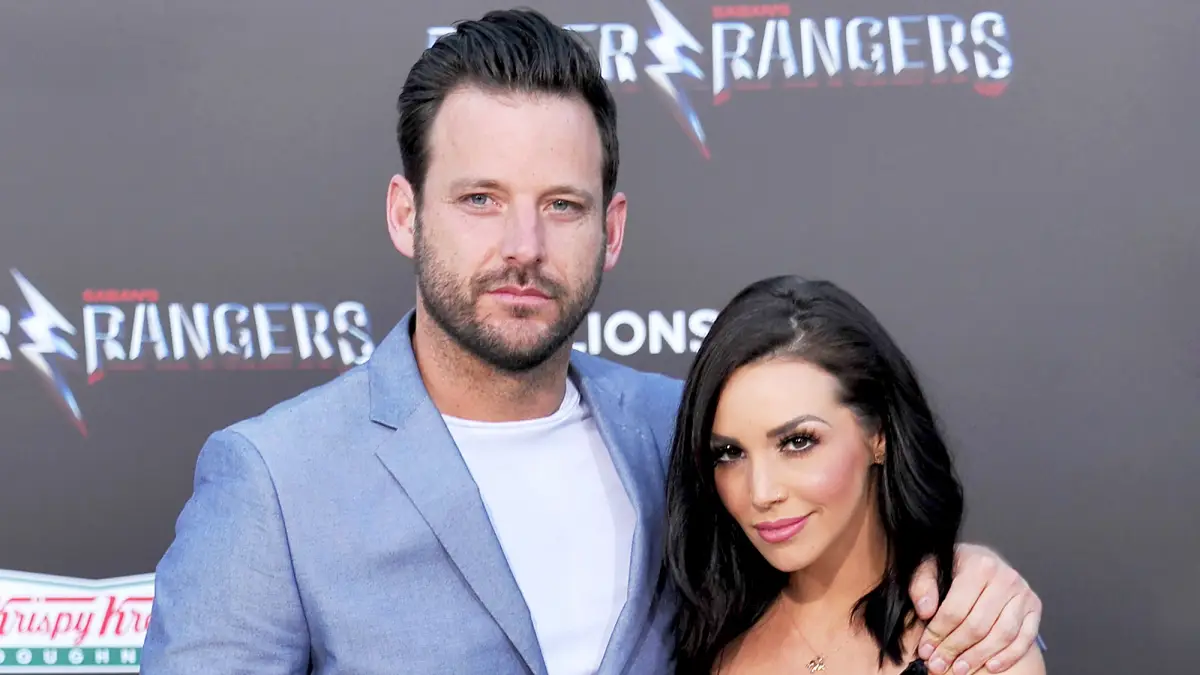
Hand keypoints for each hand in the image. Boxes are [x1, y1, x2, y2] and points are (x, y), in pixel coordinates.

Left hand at [908, 543, 1041, 673]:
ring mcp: (1023, 593)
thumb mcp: (929, 566)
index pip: (956, 608)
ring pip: (1002, 634)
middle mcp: (1005, 577)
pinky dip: (1008, 656)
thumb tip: (925, 610)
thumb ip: (921, 584)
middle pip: (978, 625)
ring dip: (979, 656)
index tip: (926, 649)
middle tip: (939, 664)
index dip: (938, 633)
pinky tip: (990, 666)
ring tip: (960, 669)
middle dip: (955, 649)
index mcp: (978, 565)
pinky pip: (1024, 638)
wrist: (982, 560)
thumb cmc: (955, 565)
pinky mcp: (1034, 607)